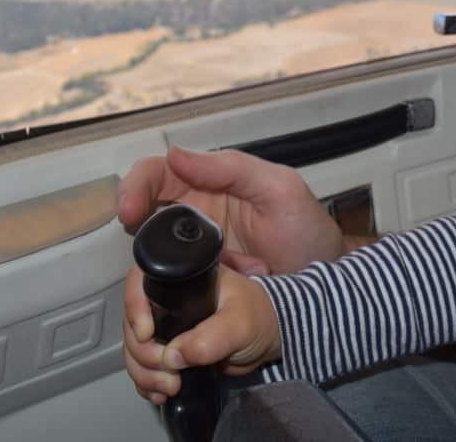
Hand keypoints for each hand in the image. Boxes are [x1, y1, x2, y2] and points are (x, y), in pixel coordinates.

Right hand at [117, 146, 343, 276]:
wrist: (325, 283)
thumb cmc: (308, 231)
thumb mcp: (280, 189)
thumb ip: (233, 168)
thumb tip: (178, 154)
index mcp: (209, 183)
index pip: (158, 173)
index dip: (136, 186)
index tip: (130, 209)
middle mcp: (193, 216)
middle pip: (142, 215)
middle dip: (131, 236)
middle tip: (140, 254)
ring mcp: (192, 253)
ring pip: (147, 257)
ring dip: (152, 274)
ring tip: (182, 284)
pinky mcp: (194, 286)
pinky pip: (166, 290)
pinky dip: (167, 297)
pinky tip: (184, 303)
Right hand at [123, 264, 280, 403]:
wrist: (269, 338)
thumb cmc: (260, 317)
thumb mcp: (240, 324)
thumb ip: (210, 338)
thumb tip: (172, 355)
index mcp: (184, 281)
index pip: (139, 283)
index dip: (135, 308)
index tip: (147, 335)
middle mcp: (169, 301)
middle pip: (132, 324)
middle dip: (144, 354)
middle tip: (169, 372)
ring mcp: (167, 326)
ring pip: (136, 349)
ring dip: (145, 373)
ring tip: (170, 387)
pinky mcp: (170, 349)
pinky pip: (144, 366)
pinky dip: (148, 382)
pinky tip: (161, 393)